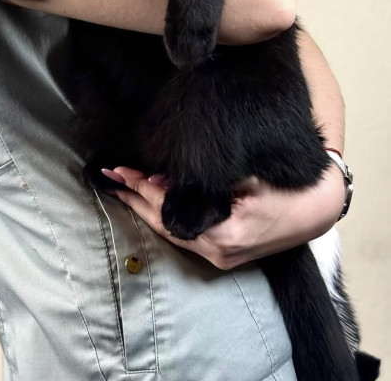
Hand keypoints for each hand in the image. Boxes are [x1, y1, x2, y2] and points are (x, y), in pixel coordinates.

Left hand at [106, 163, 345, 269]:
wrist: (317, 207)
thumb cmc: (286, 186)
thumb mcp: (247, 176)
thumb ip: (204, 179)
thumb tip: (163, 178)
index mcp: (223, 234)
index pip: (168, 209)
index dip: (141, 187)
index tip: (120, 169)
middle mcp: (218, 253)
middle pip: (163, 224)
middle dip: (134, 198)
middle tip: (109, 176)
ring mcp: (221, 258)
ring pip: (171, 232)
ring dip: (144, 208)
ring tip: (121, 187)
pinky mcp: (225, 254)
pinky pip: (184, 235)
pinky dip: (163, 216)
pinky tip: (149, 201)